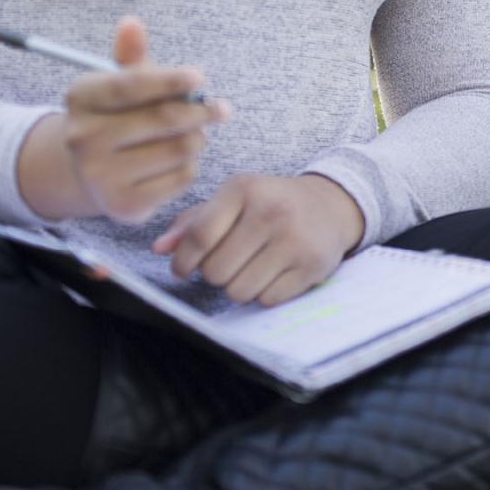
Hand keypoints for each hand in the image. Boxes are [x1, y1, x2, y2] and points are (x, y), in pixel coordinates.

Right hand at [16, 16, 226, 221]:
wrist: (91, 172)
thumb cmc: (117, 115)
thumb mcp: (119, 82)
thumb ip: (131, 56)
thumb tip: (131, 23)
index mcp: (81, 97)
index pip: (130, 85)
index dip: (170, 79)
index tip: (200, 77)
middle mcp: (82, 138)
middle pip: (164, 119)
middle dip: (201, 111)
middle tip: (220, 108)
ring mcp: (100, 176)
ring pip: (179, 149)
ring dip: (197, 138)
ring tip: (192, 134)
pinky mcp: (123, 206)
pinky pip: (181, 178)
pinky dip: (190, 165)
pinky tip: (178, 160)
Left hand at [151, 172, 366, 305]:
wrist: (329, 205)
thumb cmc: (269, 203)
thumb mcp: (233, 200)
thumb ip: (193, 222)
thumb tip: (160, 248)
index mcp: (244, 188)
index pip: (199, 237)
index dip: (183, 261)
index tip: (182, 268)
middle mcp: (271, 211)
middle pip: (216, 271)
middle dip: (215, 273)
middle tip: (228, 262)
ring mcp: (294, 240)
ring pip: (239, 291)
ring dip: (238, 287)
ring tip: (250, 268)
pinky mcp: (312, 265)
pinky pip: (267, 300)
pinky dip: (264, 294)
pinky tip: (273, 273)